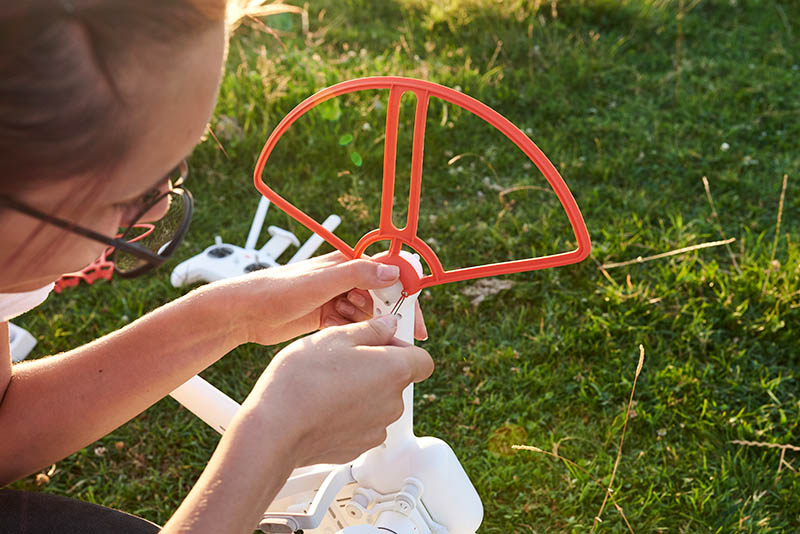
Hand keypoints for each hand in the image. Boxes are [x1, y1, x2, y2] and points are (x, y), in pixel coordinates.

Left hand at [214, 252, 427, 344]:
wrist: (244, 313)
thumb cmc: (275, 291)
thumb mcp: (319, 283)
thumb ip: (356, 274)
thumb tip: (391, 272)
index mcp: (347, 262)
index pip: (389, 273)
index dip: (406, 295)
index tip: (414, 321)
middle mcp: (345, 278)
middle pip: (382, 298)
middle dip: (385, 318)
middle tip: (388, 338)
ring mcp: (336, 297)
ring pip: (367, 315)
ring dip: (362, 326)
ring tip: (341, 326)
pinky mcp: (327, 316)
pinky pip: (351, 326)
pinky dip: (348, 333)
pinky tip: (332, 334)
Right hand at [240, 315, 433, 466]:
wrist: (276, 428)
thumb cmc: (303, 380)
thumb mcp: (335, 337)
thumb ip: (371, 329)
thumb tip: (388, 325)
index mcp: (394, 370)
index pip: (423, 359)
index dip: (403, 348)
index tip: (383, 342)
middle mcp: (392, 403)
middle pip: (398, 380)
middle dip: (377, 368)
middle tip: (345, 359)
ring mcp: (376, 428)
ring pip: (378, 402)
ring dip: (362, 392)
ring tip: (328, 383)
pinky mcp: (358, 446)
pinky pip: (361, 423)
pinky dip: (348, 414)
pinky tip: (322, 405)